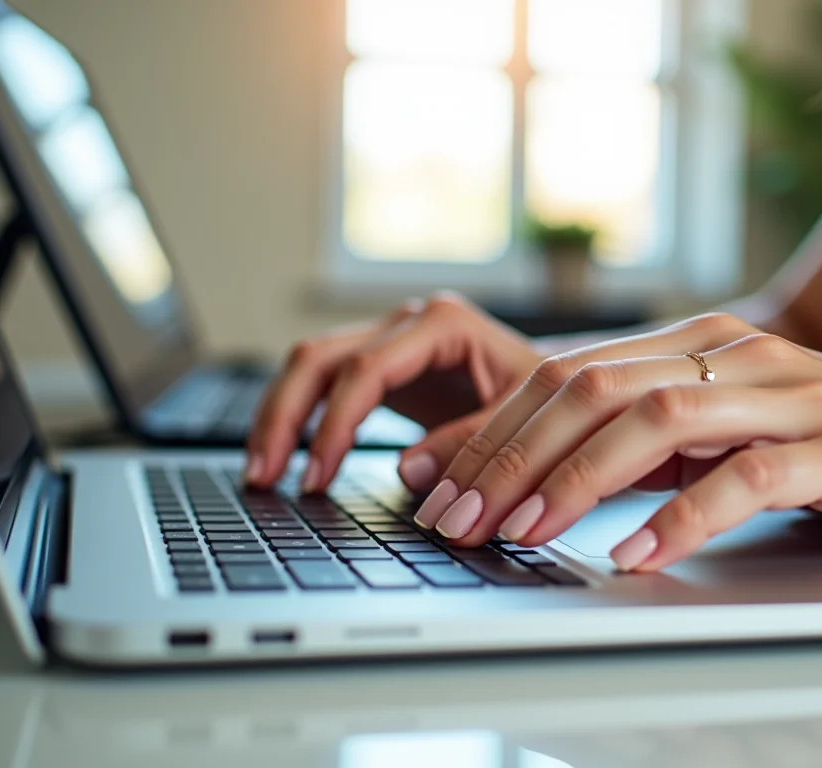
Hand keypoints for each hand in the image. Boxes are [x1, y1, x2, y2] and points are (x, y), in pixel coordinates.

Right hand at [246, 293, 541, 492]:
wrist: (560, 394)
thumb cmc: (550, 405)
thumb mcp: (523, 426)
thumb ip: (471, 444)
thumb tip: (406, 469)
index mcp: (444, 324)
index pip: (366, 369)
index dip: (336, 425)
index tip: (318, 475)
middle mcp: (409, 323)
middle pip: (320, 357)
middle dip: (285, 417)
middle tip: (265, 477)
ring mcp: (391, 340)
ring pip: (310, 366)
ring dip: (279, 418)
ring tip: (260, 475)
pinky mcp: (382, 366)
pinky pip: (324, 385)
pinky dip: (300, 422)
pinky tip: (286, 463)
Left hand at [413, 317, 821, 570]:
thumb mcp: (740, 436)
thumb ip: (663, 444)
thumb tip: (562, 479)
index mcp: (704, 347)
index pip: (572, 374)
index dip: (495, 427)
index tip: (436, 479)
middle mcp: (737, 356)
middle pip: (592, 390)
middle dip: (509, 456)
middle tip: (452, 518)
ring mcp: (790, 396)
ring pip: (653, 422)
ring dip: (572, 481)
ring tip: (517, 534)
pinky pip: (745, 478)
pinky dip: (680, 518)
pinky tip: (631, 555)